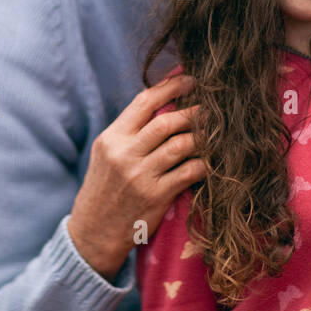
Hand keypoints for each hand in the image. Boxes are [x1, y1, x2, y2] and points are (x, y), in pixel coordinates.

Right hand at [67, 74, 206, 280]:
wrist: (94, 232)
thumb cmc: (105, 188)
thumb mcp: (107, 154)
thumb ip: (131, 131)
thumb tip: (167, 103)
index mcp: (112, 138)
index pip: (144, 101)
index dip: (171, 86)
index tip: (191, 79)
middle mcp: (125, 154)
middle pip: (167, 122)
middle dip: (194, 111)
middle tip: (213, 107)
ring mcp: (141, 176)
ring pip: (182, 145)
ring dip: (203, 136)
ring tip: (217, 131)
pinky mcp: (156, 196)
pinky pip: (189, 172)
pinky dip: (205, 163)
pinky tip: (213, 159)